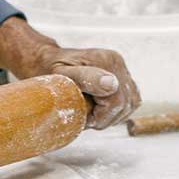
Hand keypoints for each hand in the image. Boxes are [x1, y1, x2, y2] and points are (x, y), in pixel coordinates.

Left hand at [0, 17, 141, 128]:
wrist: (47, 61)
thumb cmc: (50, 70)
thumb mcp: (62, 75)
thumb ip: (87, 78)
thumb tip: (112, 85)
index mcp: (107, 60)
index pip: (117, 100)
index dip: (101, 116)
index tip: (84, 118)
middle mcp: (117, 63)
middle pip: (125, 104)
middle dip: (106, 118)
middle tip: (86, 118)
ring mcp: (121, 69)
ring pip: (130, 104)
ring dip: (112, 116)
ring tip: (92, 113)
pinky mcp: (122, 77)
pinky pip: (131, 100)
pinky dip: (118, 110)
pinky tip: (101, 110)